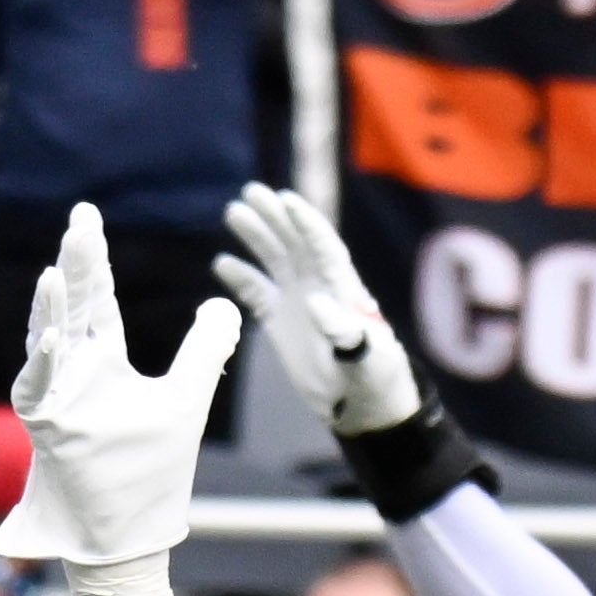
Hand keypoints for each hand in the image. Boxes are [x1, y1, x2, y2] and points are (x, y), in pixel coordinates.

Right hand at [0, 205, 240, 567]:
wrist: (127, 538)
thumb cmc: (150, 475)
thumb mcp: (188, 400)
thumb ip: (205, 351)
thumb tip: (227, 304)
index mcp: (103, 365)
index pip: (97, 302)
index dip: (94, 261)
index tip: (85, 217)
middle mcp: (75, 377)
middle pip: (74, 310)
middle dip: (77, 265)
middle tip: (79, 219)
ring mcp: (58, 403)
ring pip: (48, 344)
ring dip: (54, 308)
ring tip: (59, 271)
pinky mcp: (49, 434)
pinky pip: (40, 393)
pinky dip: (45, 365)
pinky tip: (55, 337)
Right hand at [213, 182, 424, 435]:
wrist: (361, 403)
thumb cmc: (374, 378)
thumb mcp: (367, 359)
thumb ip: (346, 334)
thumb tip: (317, 303)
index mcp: (343, 287)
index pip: (324, 245)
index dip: (306, 222)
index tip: (287, 199)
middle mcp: (319, 285)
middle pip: (295, 242)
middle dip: (275, 216)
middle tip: (250, 192)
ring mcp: (297, 300)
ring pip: (273, 259)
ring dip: (256, 236)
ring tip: (234, 213)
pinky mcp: (280, 320)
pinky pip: (256, 292)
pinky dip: (240, 277)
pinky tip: (222, 263)